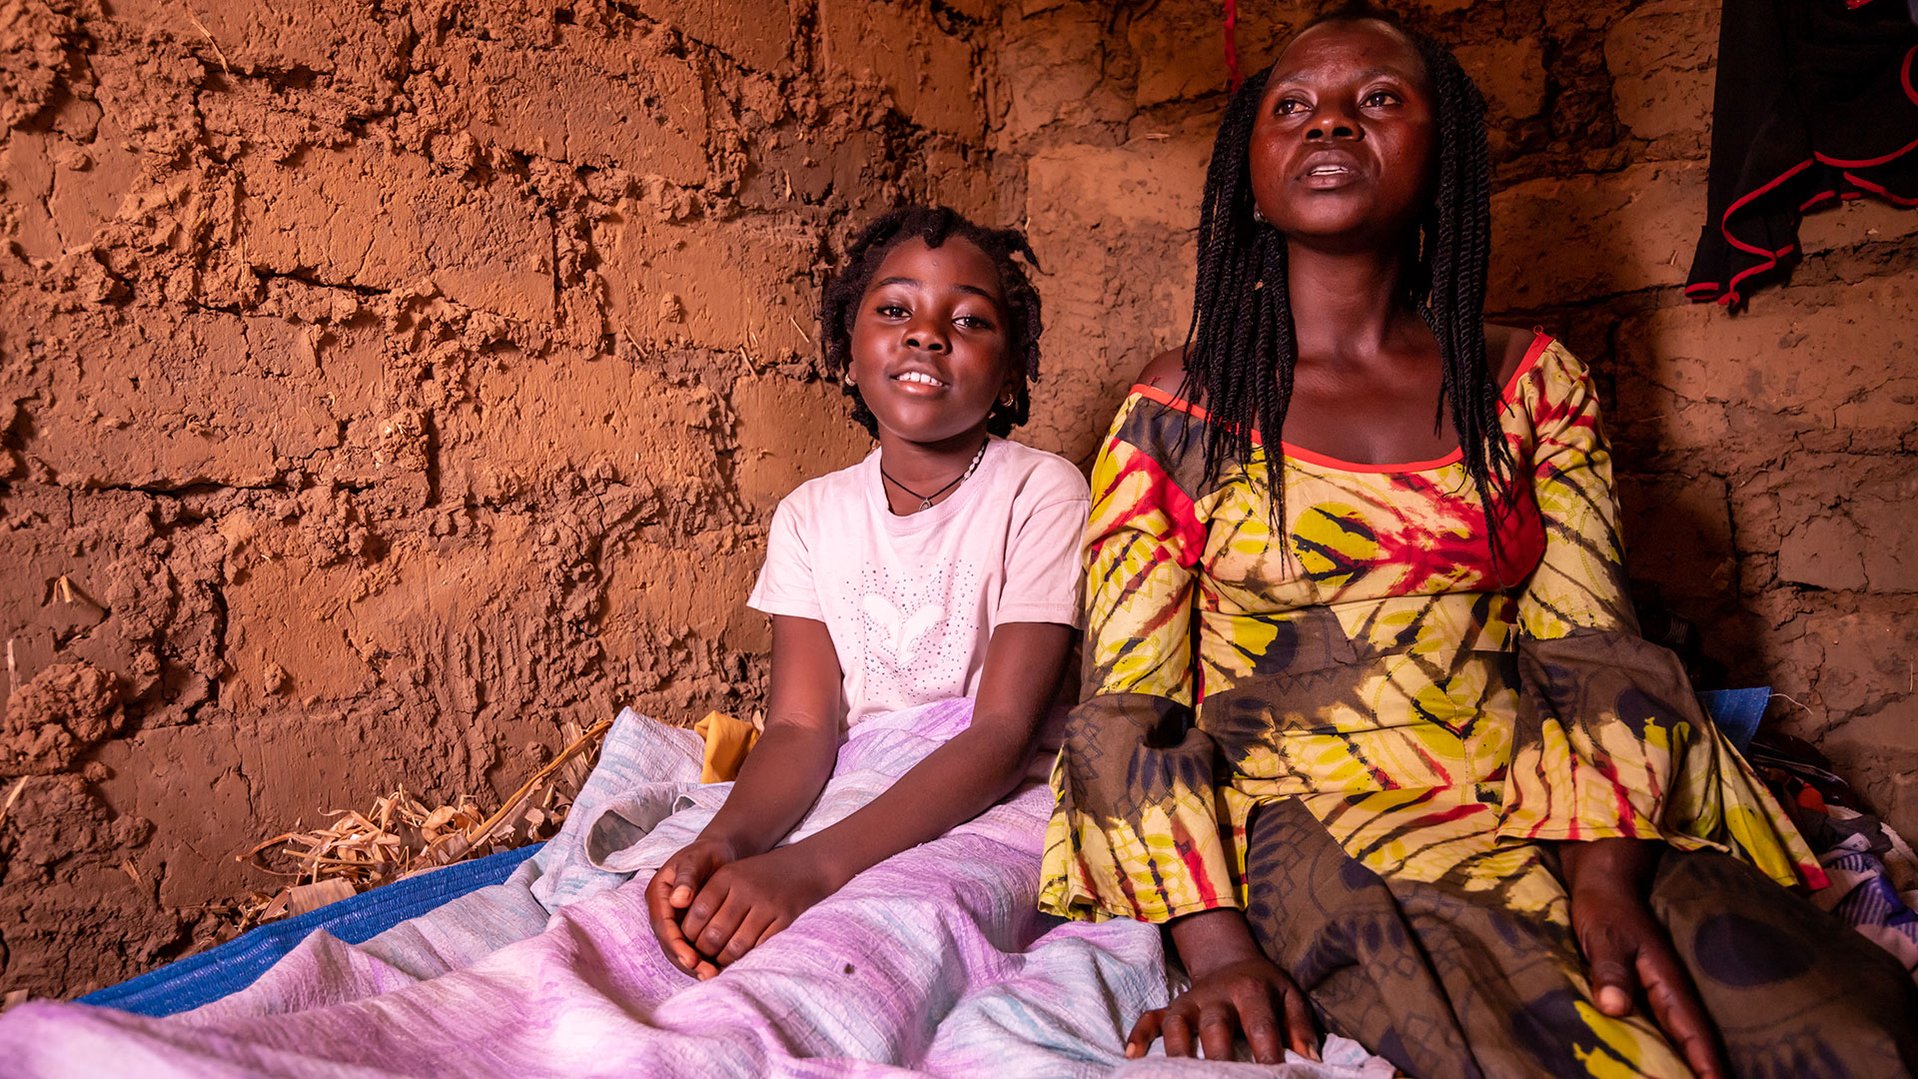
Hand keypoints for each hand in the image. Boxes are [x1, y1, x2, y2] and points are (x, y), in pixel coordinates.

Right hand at [645, 838, 740, 977]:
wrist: (718, 852)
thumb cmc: (707, 853)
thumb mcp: (697, 859)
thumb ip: (688, 877)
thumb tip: (679, 899)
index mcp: (658, 894)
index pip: (663, 925)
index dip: (676, 944)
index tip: (692, 959)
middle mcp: (663, 910)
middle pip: (669, 943)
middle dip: (686, 961)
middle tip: (707, 974)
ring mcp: (674, 920)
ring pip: (679, 949)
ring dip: (693, 965)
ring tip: (713, 976)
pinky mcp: (687, 927)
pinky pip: (691, 947)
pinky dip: (702, 959)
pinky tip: (717, 968)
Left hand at [677, 843, 838, 977]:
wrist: (804, 867)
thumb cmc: (759, 877)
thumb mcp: (732, 876)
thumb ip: (709, 899)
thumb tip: (686, 937)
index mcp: (727, 877)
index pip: (698, 913)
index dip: (688, 934)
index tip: (688, 943)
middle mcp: (745, 889)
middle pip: (714, 933)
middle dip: (704, 952)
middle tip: (702, 958)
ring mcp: (767, 905)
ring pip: (736, 946)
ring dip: (724, 959)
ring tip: (720, 961)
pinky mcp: (785, 919)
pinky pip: (759, 948)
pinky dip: (748, 958)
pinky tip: (742, 958)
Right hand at [1126, 954, 1318, 1064]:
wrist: (1229, 959)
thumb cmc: (1264, 987)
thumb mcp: (1289, 996)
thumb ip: (1300, 1026)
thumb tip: (1310, 1059)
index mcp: (1250, 991)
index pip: (1260, 1025)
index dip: (1267, 1052)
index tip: (1272, 1074)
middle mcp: (1216, 996)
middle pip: (1214, 1025)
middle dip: (1218, 1052)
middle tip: (1222, 1076)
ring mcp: (1190, 1002)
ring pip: (1177, 1023)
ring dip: (1177, 1048)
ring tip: (1178, 1073)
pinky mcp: (1172, 1007)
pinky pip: (1150, 1017)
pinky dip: (1140, 1033)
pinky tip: (1133, 1056)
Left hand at [1563, 843, 1727, 1078]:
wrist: (1607, 882)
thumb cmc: (1604, 909)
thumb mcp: (1603, 937)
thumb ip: (1609, 970)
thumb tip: (1613, 1008)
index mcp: (1666, 981)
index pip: (1693, 1030)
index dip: (1706, 1062)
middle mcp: (1671, 990)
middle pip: (1695, 1039)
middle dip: (1704, 1069)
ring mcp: (1662, 989)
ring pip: (1682, 1034)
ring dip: (1689, 1061)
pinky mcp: (1649, 988)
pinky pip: (1666, 1024)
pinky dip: (1671, 1045)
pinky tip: (1665, 1063)